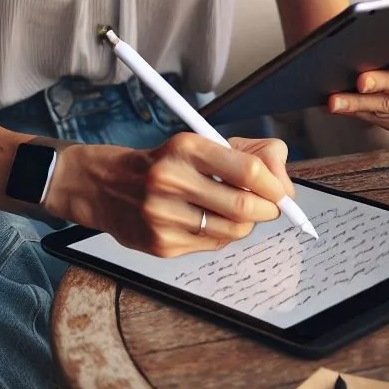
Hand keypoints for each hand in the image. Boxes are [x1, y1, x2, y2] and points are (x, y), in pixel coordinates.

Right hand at [46, 135, 294, 257]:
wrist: (105, 186)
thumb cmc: (167, 162)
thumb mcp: (203, 143)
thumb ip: (249, 156)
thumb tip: (284, 188)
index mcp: (186, 148)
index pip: (248, 170)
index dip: (274, 185)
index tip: (281, 191)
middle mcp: (171, 181)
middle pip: (243, 205)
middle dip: (268, 209)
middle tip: (271, 207)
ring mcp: (163, 216)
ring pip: (233, 230)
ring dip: (247, 223)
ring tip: (239, 212)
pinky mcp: (160, 245)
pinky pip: (213, 244)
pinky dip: (224, 234)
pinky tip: (210, 221)